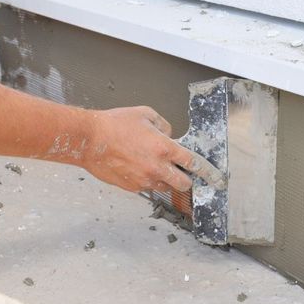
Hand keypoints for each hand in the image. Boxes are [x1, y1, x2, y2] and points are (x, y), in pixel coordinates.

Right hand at [82, 106, 224, 192]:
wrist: (88, 140)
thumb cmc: (114, 125)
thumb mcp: (145, 115)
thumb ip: (164, 125)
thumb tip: (169, 135)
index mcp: (164, 148)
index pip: (193, 163)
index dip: (207, 171)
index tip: (214, 176)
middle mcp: (157, 167)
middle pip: (184, 184)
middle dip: (186, 179)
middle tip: (182, 173)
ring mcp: (144, 180)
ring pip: (166, 188)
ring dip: (166, 181)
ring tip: (155, 168)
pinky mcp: (132, 187)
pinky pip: (147, 187)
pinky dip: (148, 181)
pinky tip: (138, 168)